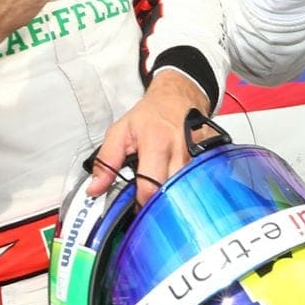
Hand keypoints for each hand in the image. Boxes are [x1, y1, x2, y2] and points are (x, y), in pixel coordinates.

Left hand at [86, 70, 209, 201]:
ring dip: (171, 195)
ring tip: (160, 186)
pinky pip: (195, 185)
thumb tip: (95, 188)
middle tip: (147, 198)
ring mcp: (198, 158)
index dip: (140, 203)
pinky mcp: (208, 162)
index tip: (135, 206)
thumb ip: (106, 161)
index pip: (150, 188)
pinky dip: (184, 189)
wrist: (178, 98)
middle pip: (170, 194)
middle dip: (157, 202)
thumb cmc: (152, 114)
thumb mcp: (120, 131)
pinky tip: (175, 182)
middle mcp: (180, 152)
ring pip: (184, 192)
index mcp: (157, 143)